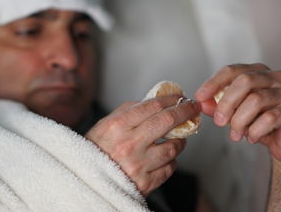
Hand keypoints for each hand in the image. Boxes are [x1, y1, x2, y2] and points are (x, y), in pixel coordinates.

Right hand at [85, 96, 200, 196]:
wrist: (86, 181)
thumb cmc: (96, 150)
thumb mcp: (105, 124)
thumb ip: (128, 111)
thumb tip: (152, 102)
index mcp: (118, 126)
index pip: (153, 106)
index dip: (171, 99)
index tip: (181, 97)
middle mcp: (129, 144)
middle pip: (167, 121)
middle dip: (185, 111)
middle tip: (193, 108)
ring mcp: (139, 164)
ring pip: (173, 147)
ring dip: (180, 140)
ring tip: (178, 137)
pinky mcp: (145, 183)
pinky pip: (169, 168)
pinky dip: (171, 161)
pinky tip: (164, 157)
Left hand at [195, 63, 280, 162]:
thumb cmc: (261, 122)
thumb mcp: (235, 112)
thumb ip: (218, 105)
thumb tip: (202, 103)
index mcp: (258, 72)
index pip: (232, 70)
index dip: (213, 83)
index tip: (200, 97)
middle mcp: (275, 78)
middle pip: (244, 81)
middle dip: (226, 103)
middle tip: (218, 121)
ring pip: (256, 100)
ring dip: (239, 120)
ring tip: (235, 134)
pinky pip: (269, 118)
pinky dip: (255, 130)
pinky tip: (252, 137)